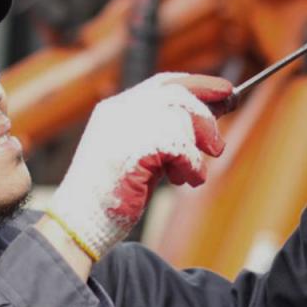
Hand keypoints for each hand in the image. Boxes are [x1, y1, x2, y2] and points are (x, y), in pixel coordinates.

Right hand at [46, 72, 231, 259]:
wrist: (81, 222)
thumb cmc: (113, 194)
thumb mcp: (142, 154)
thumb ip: (167, 134)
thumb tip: (210, 119)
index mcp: (117, 109)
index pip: (164, 84)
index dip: (198, 85)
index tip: (226, 91)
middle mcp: (120, 112)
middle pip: (178, 96)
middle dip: (205, 118)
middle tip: (217, 146)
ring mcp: (124, 129)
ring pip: (181, 121)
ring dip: (195, 152)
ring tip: (187, 175)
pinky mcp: (134, 151)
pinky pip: (181, 149)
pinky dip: (191, 167)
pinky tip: (185, 181)